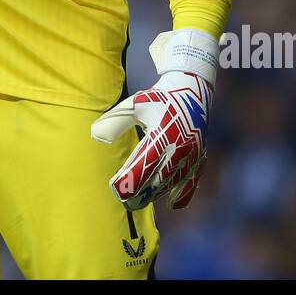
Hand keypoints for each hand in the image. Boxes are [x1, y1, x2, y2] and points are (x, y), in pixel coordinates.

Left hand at [90, 28, 217, 209]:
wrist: (192, 90)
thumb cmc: (159, 98)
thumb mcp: (135, 105)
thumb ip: (116, 121)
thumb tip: (96, 136)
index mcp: (161, 138)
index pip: (140, 169)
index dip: (126, 183)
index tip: (113, 186)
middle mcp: (178, 151)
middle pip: (154, 184)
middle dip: (136, 194)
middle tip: (122, 198)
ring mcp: (190, 158)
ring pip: (170, 186)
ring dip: (153, 194)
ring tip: (136, 200)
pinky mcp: (199, 160)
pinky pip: (192, 184)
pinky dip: (182, 196)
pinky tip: (172, 204)